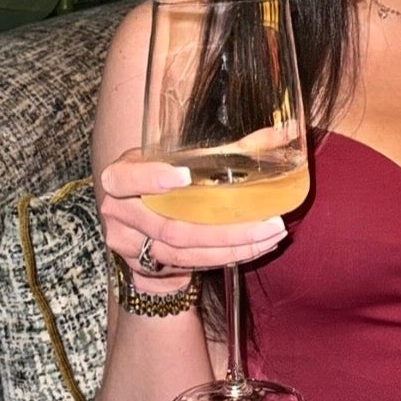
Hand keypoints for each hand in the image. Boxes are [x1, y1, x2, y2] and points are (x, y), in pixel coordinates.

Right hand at [98, 150, 287, 285]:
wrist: (139, 224)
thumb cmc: (164, 180)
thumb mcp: (181, 159)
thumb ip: (227, 148)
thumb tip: (281, 133)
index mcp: (120, 178)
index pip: (126, 179)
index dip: (152, 178)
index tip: (184, 176)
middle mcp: (120, 214)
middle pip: (169, 227)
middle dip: (224, 229)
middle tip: (270, 222)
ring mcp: (130, 245)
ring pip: (184, 252)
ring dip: (232, 247)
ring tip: (272, 236)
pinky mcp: (148, 266)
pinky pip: (192, 264)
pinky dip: (226, 256)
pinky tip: (256, 247)